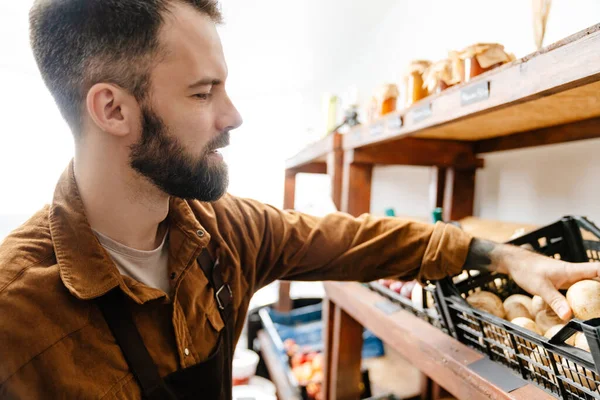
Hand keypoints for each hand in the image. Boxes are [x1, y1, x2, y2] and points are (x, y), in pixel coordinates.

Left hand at [464, 239, 599, 319]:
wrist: (514, 262)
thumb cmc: (527, 270)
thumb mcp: (541, 287)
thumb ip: (555, 301)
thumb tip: (569, 316)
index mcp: (573, 271)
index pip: (598, 270)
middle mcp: (574, 273)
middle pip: (597, 279)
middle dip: (599, 291)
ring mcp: (568, 277)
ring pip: (588, 284)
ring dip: (594, 293)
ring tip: (595, 308)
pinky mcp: (562, 282)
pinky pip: (578, 289)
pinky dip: (583, 296)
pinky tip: (583, 306)